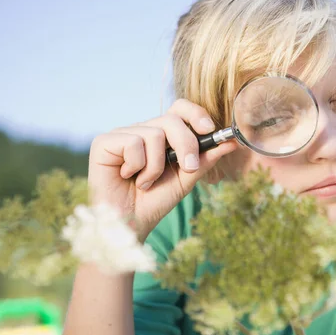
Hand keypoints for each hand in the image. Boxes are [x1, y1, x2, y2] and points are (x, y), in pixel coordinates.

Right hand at [87, 99, 237, 240]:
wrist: (130, 225)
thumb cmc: (155, 202)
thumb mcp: (187, 179)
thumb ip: (206, 159)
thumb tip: (232, 142)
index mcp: (161, 135)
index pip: (179, 109)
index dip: (195, 113)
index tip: (209, 129)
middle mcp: (141, 130)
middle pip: (171, 120)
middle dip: (186, 144)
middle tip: (188, 168)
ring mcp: (122, 134)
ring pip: (154, 134)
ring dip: (156, 165)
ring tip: (146, 182)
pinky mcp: (104, 142)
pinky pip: (133, 142)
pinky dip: (137, 166)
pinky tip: (128, 178)